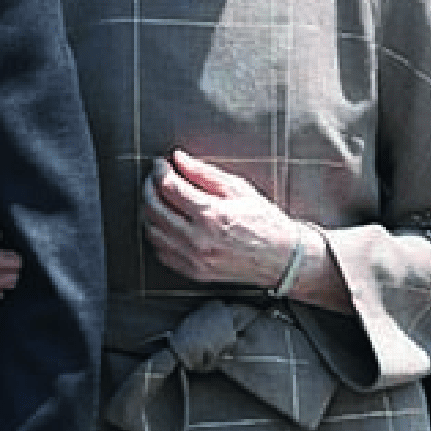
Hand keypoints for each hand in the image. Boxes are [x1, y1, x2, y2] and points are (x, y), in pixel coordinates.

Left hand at [142, 149, 302, 290]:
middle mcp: (198, 239)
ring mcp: (193, 259)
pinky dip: (156, 234)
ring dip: (149, 211)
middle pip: (154, 208)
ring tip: (158, 198)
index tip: (160, 163)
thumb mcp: (238, 189)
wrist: (282, 258)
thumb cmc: (264, 221)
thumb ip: (204, 173)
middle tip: (155, 178)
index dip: (159, 171)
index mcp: (211, 214)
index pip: (168, 187)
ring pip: (151, 231)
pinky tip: (164, 222)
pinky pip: (160, 251)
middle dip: (149, 187)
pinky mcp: (193, 272)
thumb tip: (178, 158)